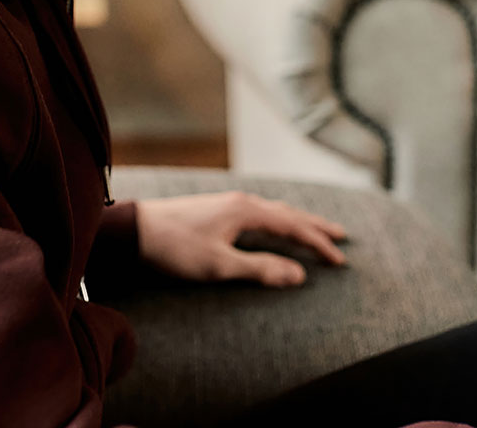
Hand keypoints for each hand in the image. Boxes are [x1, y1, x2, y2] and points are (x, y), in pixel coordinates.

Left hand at [135, 192, 348, 287]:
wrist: (135, 230)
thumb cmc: (176, 248)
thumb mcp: (219, 265)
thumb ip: (260, 269)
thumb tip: (299, 274)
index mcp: (247, 211)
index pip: (294, 226)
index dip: (319, 243)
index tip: (340, 259)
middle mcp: (242, 202)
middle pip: (289, 213)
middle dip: (316, 226)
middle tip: (341, 236)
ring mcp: (229, 203)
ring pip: (274, 210)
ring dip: (298, 221)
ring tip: (315, 229)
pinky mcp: (218, 210)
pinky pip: (260, 212)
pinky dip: (278, 219)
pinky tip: (273, 225)